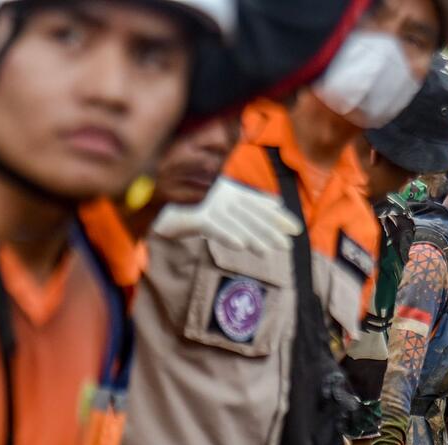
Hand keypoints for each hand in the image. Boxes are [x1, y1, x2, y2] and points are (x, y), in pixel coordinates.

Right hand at [151, 176, 302, 253]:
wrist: (151, 203)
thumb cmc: (186, 204)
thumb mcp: (218, 204)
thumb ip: (245, 202)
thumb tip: (276, 202)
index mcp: (227, 191)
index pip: (256, 204)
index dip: (276, 216)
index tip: (296, 228)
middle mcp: (219, 195)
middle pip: (249, 214)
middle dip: (270, 228)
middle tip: (289, 244)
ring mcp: (206, 204)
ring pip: (234, 221)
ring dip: (253, 235)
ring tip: (269, 249)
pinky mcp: (192, 213)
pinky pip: (212, 225)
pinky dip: (226, 233)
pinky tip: (240, 245)